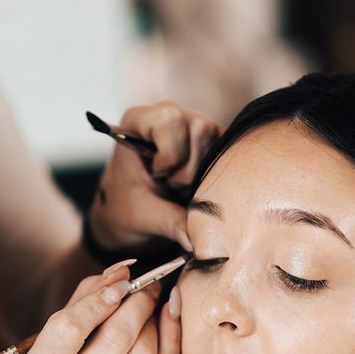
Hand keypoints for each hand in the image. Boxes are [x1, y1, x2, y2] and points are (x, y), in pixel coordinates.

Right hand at [14, 262, 180, 353]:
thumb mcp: (52, 343)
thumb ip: (83, 300)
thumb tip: (123, 270)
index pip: (71, 327)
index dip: (98, 299)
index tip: (120, 283)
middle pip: (116, 337)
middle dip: (138, 303)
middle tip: (147, 286)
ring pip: (145, 353)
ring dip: (154, 320)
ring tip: (151, 306)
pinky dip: (171, 339)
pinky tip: (169, 319)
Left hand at [88, 101, 222, 249]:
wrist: (131, 213)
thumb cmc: (126, 208)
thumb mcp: (144, 217)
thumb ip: (169, 222)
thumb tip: (196, 239)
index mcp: (139, 121)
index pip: (169, 120)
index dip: (169, 154)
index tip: (156, 175)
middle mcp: (168, 114)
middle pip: (199, 129)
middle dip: (188, 169)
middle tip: (170, 187)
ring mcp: (193, 124)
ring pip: (217, 141)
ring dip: (202, 174)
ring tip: (180, 188)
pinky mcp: (212, 141)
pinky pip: (227, 152)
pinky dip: (215, 175)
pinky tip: (196, 186)